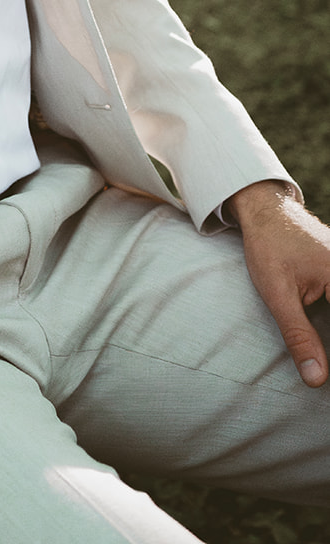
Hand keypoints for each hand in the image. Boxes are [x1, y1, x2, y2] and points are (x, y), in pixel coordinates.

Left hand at [228, 179, 329, 385]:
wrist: (266, 210)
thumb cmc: (269, 247)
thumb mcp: (278, 294)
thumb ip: (299, 336)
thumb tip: (317, 380)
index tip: (325, 375)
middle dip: (328, 341)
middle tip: (320, 373)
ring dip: (329, 334)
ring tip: (321, 353)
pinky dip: (329, 321)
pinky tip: (323, 337)